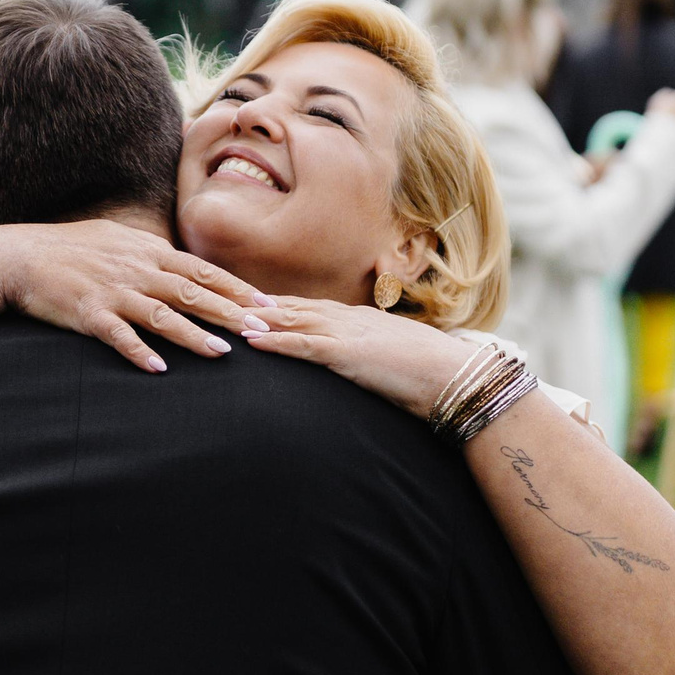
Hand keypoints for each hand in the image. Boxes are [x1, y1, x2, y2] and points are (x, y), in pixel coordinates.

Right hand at [0, 221, 270, 373]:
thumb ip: (148, 252)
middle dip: (231, 314)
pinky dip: (138, 352)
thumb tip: (176, 263)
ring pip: (162, 315)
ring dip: (194, 335)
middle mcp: (135, 269)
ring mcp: (112, 291)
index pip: (201, 270)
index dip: (236, 289)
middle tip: (263, 331)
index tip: (266, 305)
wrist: (17, 257)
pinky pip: (118, 336)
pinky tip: (157, 369)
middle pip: (192, 293)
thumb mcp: (114, 238)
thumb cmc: (67, 248)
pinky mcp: (87, 313)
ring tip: (222, 353)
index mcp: (146, 251)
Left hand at [240, 297, 476, 417]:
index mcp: (357, 319)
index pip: (307, 307)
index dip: (274, 304)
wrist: (456, 376)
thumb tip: (353, 358)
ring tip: (223, 315)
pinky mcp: (351, 354)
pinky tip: (253, 340)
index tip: (243, 300)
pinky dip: (277, 341)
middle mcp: (348, 319)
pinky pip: (306, 346)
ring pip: (293, 321)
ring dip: (257, 318)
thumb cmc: (428, 371)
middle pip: (292, 307)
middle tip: (218, 298)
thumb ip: (365, 352)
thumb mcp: (389, 355)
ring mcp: (348, 334)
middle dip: (255, 304)